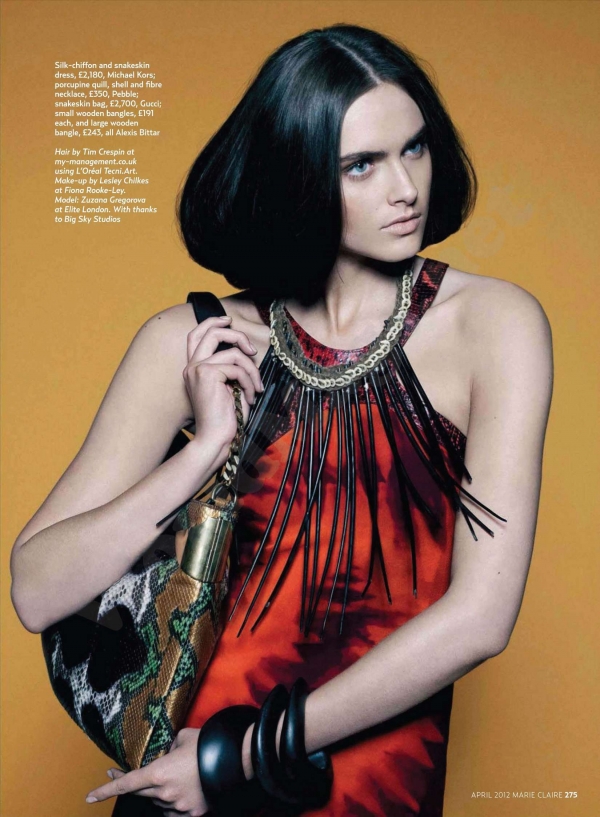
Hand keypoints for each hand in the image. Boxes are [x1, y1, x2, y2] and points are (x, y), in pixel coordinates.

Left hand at [85, 727, 208, 815]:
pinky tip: (184, 789)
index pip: (126, 784)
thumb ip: (169, 748)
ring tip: (178, 775)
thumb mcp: (182, 738)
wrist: (234, 761)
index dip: (106, 790)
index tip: (89, 797)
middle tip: (119, 774)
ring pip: (159, 802)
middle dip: (131, 783)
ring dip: (160, 792)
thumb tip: (166, 753)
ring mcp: (178, 806)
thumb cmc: (207, 745)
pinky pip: (175, 810)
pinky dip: (174, 802)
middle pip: (140, 793)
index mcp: (159, 773)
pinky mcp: (192, 813)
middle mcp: (164, 794)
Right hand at [184, 314, 263, 455]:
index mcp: (194, 369)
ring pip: (233, 352)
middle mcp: (192, 367)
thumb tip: (247, 351)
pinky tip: (250, 397)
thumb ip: (231, 368)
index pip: (196, 335)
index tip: (229, 321)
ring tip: (256, 388)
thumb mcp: (229, 387)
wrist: (216, 438)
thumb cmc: (225, 418)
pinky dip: (250, 381)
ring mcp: (197, 369)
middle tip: (252, 350)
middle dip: (236, 335)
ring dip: (251, 370)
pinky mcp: (207, 374)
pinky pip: (238, 367)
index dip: (212, 323)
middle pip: (212, 333)